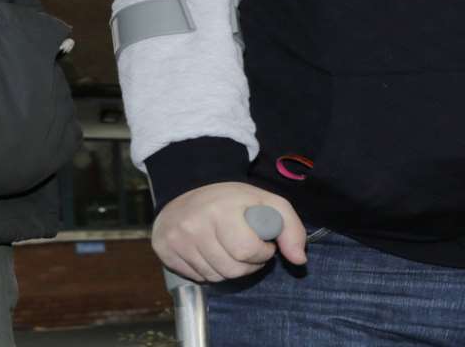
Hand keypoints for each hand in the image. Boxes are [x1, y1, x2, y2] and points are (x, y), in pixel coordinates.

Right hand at [151, 182, 306, 282]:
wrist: (187, 188)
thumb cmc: (231, 198)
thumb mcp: (267, 202)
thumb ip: (290, 228)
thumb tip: (299, 260)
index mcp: (222, 210)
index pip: (248, 251)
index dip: (262, 252)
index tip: (263, 243)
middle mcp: (195, 226)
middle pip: (231, 270)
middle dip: (248, 264)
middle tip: (247, 248)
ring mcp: (177, 240)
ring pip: (215, 277)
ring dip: (230, 269)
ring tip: (230, 249)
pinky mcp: (165, 251)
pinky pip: (197, 277)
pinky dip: (209, 270)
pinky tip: (211, 252)